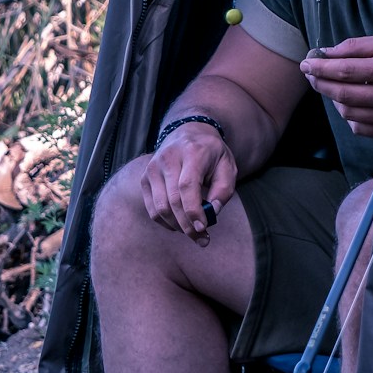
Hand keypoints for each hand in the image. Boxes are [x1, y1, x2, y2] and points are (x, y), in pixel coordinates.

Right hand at [140, 122, 235, 245]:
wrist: (188, 133)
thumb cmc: (211, 154)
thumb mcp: (227, 166)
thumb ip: (223, 190)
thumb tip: (211, 212)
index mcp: (192, 152)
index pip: (187, 185)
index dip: (193, 210)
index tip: (203, 228)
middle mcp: (168, 158)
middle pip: (173, 200)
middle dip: (188, 225)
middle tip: (203, 240)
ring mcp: (153, 168)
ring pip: (161, 208)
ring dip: (177, 227)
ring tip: (194, 233)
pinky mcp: (145, 178)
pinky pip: (153, 209)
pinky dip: (166, 222)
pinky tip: (180, 225)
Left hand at [300, 33, 372, 138]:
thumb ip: (355, 47)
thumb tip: (324, 54)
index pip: (345, 70)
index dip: (321, 67)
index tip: (306, 63)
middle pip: (343, 94)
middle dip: (321, 82)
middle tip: (311, 73)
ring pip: (348, 112)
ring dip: (332, 98)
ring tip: (330, 85)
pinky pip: (359, 127)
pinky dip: (347, 115)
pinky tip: (348, 102)